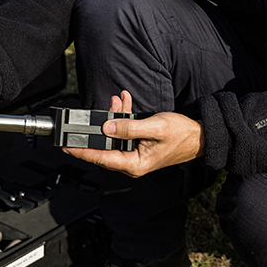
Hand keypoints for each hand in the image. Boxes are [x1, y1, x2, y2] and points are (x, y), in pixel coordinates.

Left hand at [62, 90, 204, 176]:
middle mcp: (132, 163)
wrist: (199, 136)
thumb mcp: (154, 128)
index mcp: (134, 164)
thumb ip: (128, 128)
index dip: (82, 151)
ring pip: (114, 136)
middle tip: (102, 109)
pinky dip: (123, 118)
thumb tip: (107, 128)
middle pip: (106, 145)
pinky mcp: (137, 146)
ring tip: (118, 101)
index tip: (67, 146)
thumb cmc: (181, 135)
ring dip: (114, 117)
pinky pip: (123, 132)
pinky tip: (124, 104)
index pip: (101, 158)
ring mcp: (134, 155)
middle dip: (102, 125)